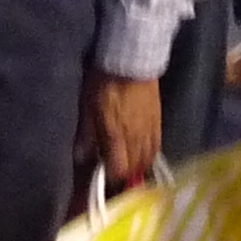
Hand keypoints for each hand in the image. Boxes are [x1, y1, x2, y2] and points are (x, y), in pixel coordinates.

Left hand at [77, 73, 160, 191]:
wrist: (131, 63)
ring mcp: (150, 132)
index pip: (118, 170)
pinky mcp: (159, 124)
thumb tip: (80, 157)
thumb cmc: (104, 83)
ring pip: (147, 160)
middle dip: (125, 175)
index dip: (112, 177)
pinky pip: (157, 148)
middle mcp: (136, 139)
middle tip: (115, 171)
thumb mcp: (87, 106)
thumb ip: (86, 134)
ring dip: (138, 167)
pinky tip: (142, 154)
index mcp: (116, 136)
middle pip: (135, 168)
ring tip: (128, 164)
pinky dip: (149, 156)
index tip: (104, 176)